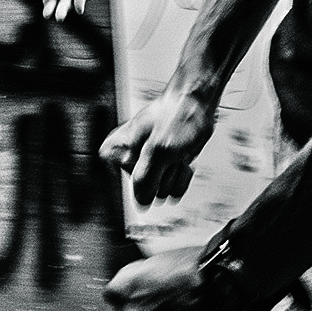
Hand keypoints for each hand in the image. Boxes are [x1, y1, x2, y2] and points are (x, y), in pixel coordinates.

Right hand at [100, 89, 213, 204]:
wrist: (196, 107)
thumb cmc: (175, 117)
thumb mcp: (158, 150)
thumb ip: (145, 179)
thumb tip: (141, 203)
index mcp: (119, 149)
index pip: (114, 176)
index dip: (134, 171)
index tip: (146, 158)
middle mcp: (132, 159)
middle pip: (143, 190)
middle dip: (161, 174)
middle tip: (165, 153)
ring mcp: (149, 165)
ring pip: (160, 191)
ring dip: (173, 174)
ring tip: (175, 153)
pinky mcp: (164, 169)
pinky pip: (173, 190)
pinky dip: (182, 177)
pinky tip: (181, 159)